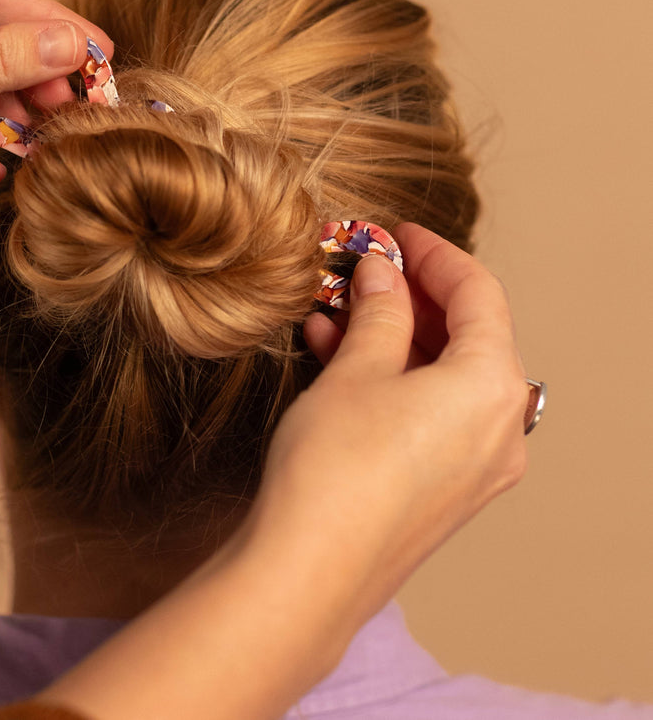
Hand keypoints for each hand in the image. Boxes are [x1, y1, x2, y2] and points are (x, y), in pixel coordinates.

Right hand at [264, 222, 528, 600]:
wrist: (308, 570)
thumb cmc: (335, 467)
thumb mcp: (355, 371)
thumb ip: (380, 313)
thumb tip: (384, 276)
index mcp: (491, 387)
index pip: (478, 295)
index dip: (435, 255)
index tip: (398, 235)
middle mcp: (498, 429)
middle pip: (465, 338)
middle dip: (410, 299)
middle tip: (364, 272)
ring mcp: (475, 466)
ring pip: (442, 378)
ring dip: (393, 339)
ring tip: (337, 312)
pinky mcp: (444, 491)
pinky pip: (429, 414)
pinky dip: (392, 381)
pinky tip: (338, 359)